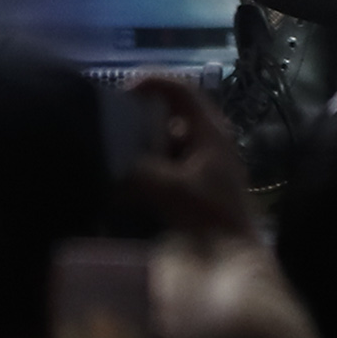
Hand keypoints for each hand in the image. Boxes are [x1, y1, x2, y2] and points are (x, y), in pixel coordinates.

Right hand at [120, 71, 257, 243]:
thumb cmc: (209, 215)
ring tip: (109, 153)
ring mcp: (200, 163)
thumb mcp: (170, 189)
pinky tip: (120, 181)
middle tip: (108, 126)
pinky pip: (162, 167)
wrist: (232, 255)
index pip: (181, 90)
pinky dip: (143, 169)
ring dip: (139, 147)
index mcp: (209, 130)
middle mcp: (206, 140)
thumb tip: (105, 164)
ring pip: (163, 143)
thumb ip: (136, 172)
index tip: (120, 92)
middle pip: (168, 116)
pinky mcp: (192, 185)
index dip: (152, 83)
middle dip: (138, 119)